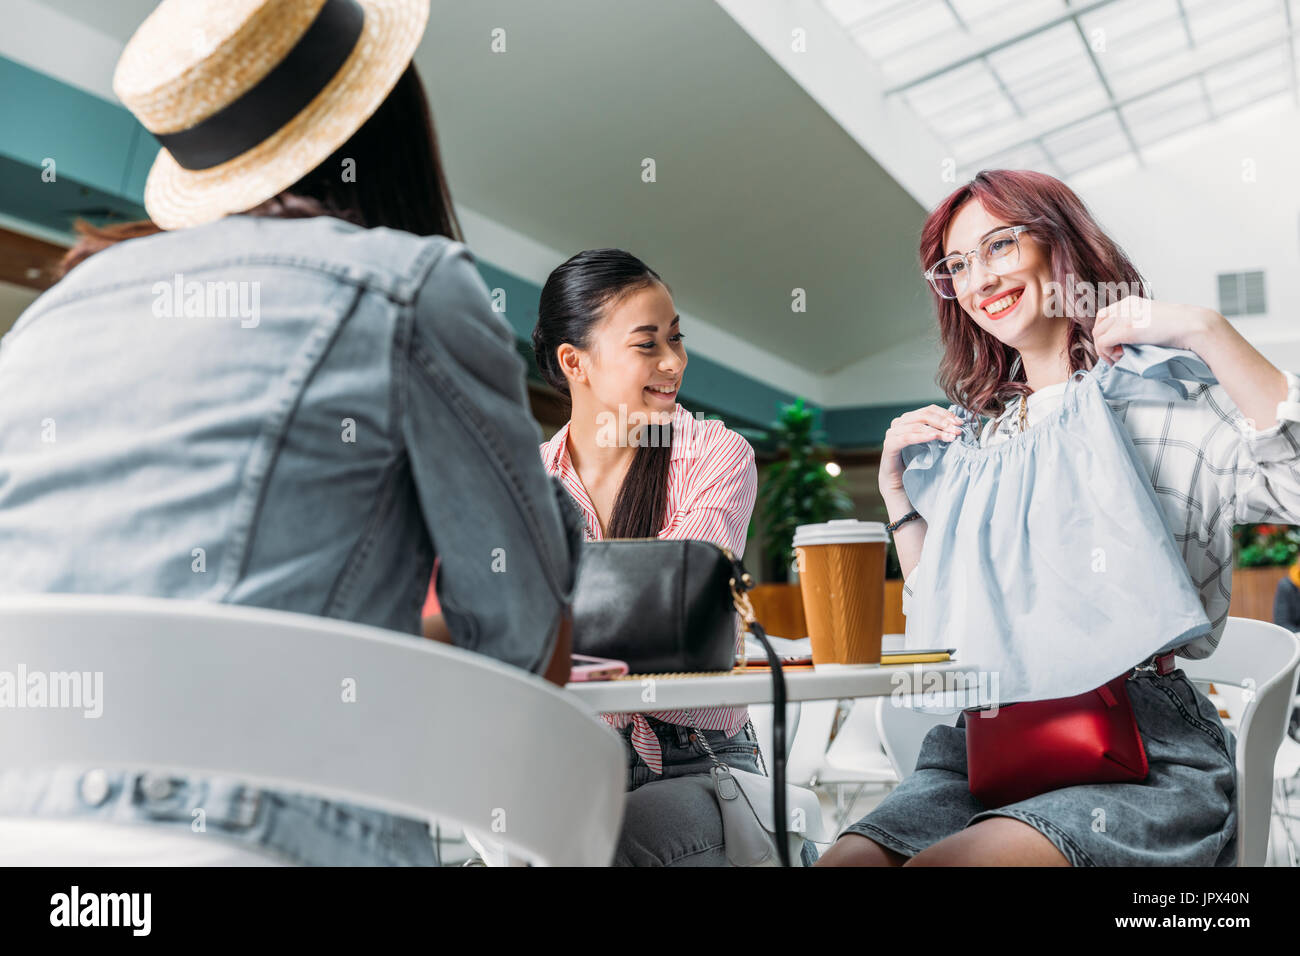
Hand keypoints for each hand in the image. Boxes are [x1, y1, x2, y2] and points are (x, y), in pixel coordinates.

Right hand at [879, 404, 963, 498]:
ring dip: (936, 430)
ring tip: (950, 436)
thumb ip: (937, 434)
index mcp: (908, 421)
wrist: (900, 488)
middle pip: (923, 415)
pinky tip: (933, 437)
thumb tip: (958, 426)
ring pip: (916, 425)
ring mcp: (892, 434)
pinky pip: (905, 438)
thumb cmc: (915, 466)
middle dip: (943, 422)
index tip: (960, 422)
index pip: (928, 410)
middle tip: (957, 430)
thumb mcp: (930, 446)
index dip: (945, 414)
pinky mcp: (889, 446)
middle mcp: (898, 424)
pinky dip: (920, 436)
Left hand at [1092, 296, 1221, 363]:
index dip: (1105, 332)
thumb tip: (1128, 339)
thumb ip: (1139, 323)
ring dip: (1105, 350)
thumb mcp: (1153, 318)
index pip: (1104, 315)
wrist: (1194, 325)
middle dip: (1103, 342)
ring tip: (1119, 358)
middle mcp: (1125, 306)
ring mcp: (1124, 317)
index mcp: (1131, 302)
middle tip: (1115, 355)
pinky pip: (1103, 344)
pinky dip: (1107, 354)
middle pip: (1098, 326)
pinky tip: (1121, 357)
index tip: (1115, 344)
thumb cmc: (1180, 326)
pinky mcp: (1125, 330)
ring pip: (1098, 336)